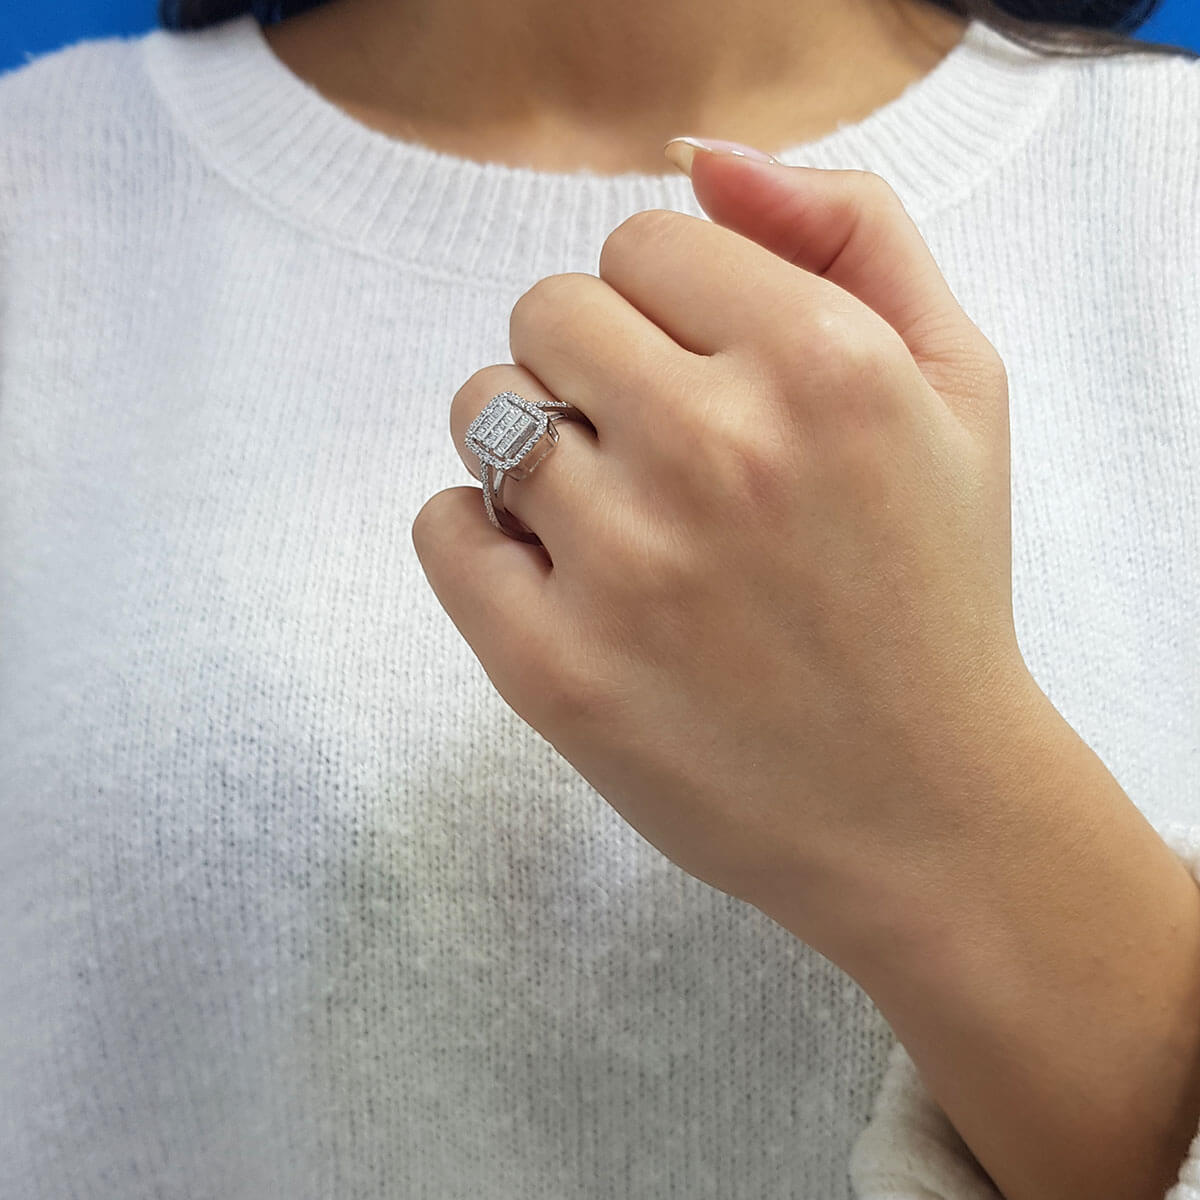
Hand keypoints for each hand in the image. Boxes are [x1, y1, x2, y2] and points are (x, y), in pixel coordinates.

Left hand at [412, 149, 1043, 960]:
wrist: (923, 808)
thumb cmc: (937, 589)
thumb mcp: (961, 381)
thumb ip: (853, 231)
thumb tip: (702, 166)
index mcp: (821, 363)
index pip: (643, 242)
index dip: (667, 303)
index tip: (700, 371)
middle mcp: (715, 451)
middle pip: (547, 311)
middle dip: (590, 362)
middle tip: (652, 446)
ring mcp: (623, 567)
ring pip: (483, 411)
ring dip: (530, 444)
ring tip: (606, 513)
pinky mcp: (551, 669)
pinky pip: (441, 527)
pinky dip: (478, 537)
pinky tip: (554, 575)